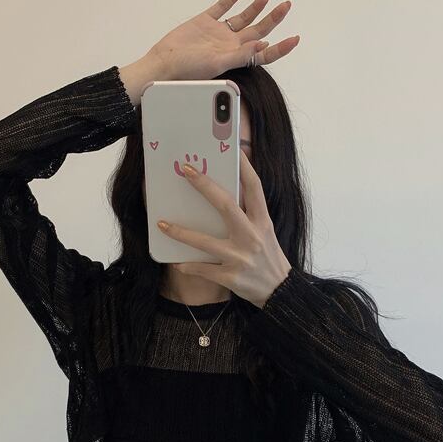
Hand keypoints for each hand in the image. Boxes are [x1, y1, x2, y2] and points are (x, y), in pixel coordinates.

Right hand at [144, 0, 300, 80]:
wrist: (163, 63)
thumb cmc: (187, 71)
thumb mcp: (217, 64)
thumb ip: (240, 55)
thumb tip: (263, 46)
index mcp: (235, 57)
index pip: (264, 53)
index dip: (281, 48)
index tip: (295, 39)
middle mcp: (229, 45)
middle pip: (257, 30)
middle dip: (274, 19)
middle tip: (286, 6)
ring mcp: (217, 33)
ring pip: (242, 18)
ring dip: (256, 8)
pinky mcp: (204, 22)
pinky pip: (222, 8)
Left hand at [156, 149, 292, 308]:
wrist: (280, 292)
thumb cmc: (269, 258)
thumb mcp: (266, 232)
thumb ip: (249, 215)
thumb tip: (226, 194)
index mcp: (262, 222)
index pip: (254, 188)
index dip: (245, 167)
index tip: (234, 149)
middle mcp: (252, 236)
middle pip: (226, 205)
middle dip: (204, 186)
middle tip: (185, 170)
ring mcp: (240, 258)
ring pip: (205, 242)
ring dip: (181, 232)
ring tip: (162, 224)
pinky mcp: (231, 277)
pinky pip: (203, 270)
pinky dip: (188, 266)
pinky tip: (176, 262)